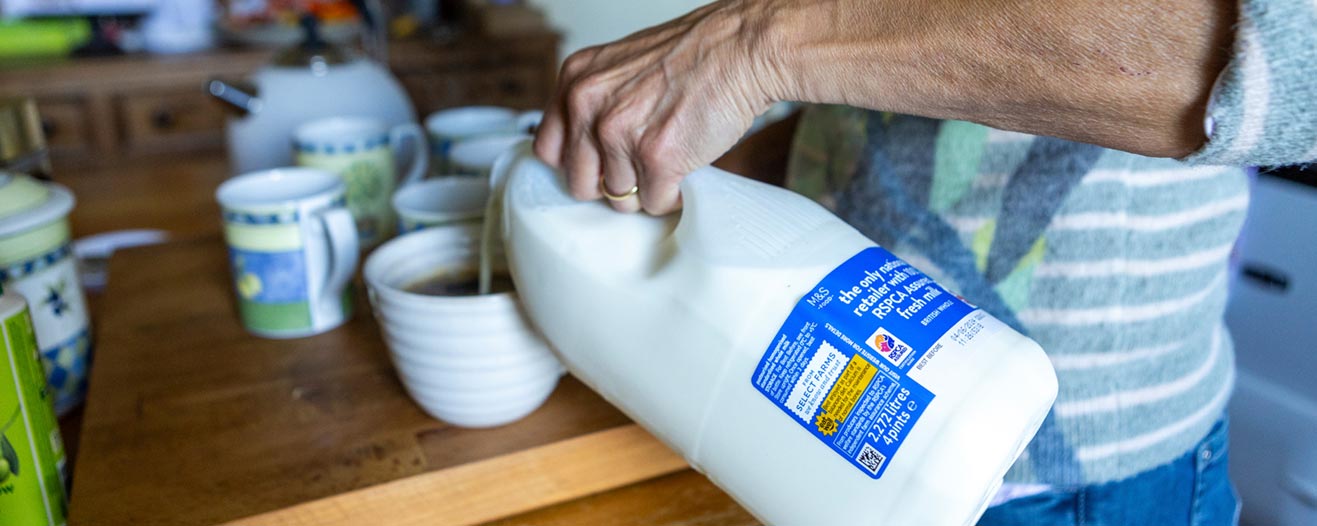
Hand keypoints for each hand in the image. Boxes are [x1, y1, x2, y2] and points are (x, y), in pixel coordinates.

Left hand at [533, 0, 782, 213]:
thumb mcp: (620, 68)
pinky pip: (655, 203)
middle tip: (640, 166)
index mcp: (575, 82)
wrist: (740, 49)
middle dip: (611, 183)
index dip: (578, 163)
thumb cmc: (692, 57)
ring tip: (670, 157)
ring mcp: (620, 134)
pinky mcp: (656, 158)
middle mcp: (588, 106)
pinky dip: (673, 195)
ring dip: (646, 188)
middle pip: (581, 184)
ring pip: (620, 199)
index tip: (599, 164)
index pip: (549, 150)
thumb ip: (594, 104)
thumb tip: (586, 152)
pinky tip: (685, 166)